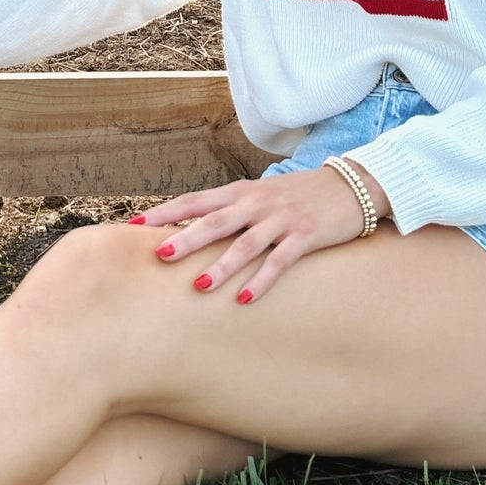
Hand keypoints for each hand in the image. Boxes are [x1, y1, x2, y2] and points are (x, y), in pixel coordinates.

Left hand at [131, 165, 384, 304]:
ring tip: (200, 286)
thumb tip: (190, 228)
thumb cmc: (297, 194)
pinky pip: (280, 261)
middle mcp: (257, 203)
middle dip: (187, 238)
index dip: (166, 213)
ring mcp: (281, 220)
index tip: (136, 226)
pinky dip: (263, 279)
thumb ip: (229, 209)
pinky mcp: (305, 237)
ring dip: (222, 265)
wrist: (350, 186)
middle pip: (215, 221)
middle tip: (160, 255)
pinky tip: (246, 299)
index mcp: (241, 192)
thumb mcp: (259, 195)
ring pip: (245, 243)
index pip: (195, 201)